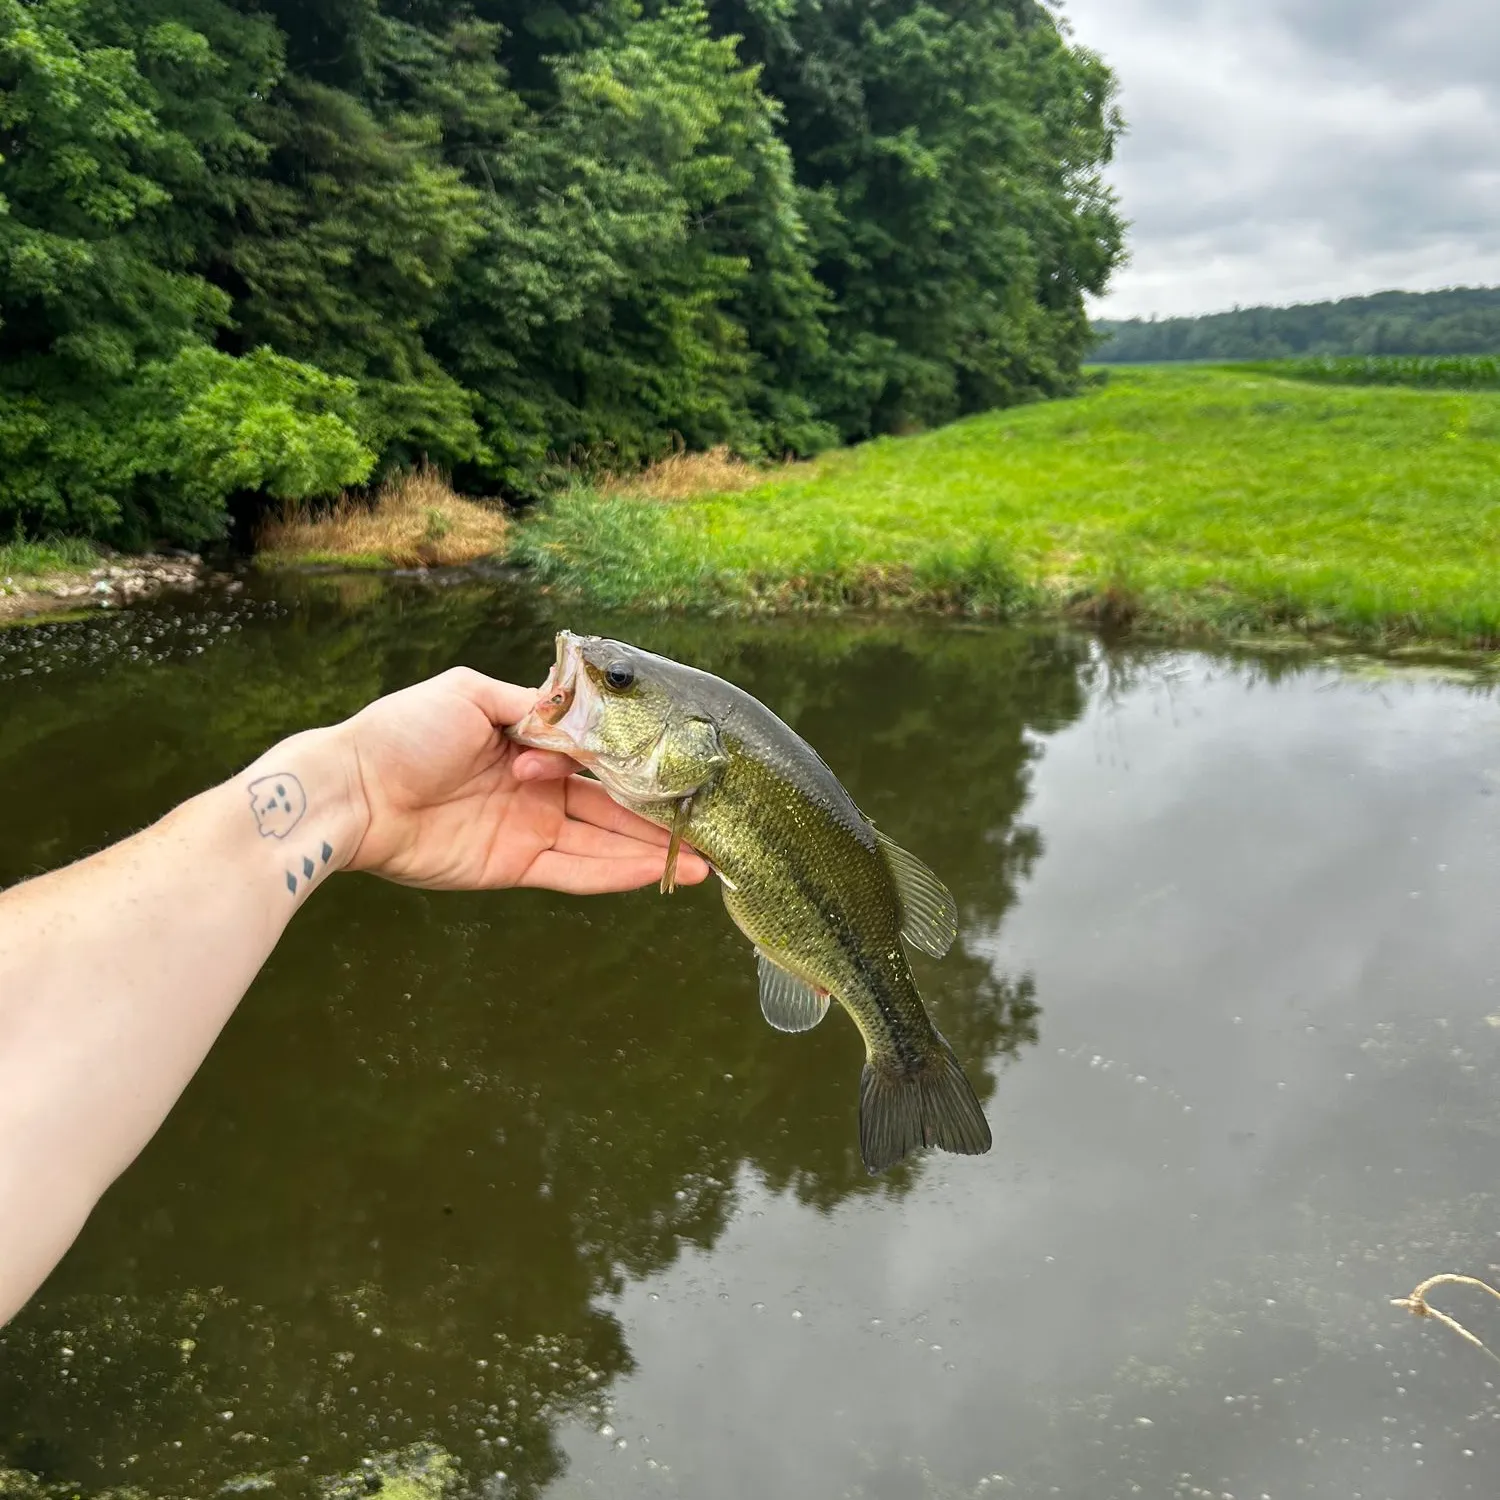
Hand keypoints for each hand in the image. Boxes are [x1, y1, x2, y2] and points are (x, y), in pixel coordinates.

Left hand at [337, 667, 709, 894]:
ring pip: (602, 841)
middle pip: (609, 802)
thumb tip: (582, 711)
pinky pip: (575, 871)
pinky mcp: (514, 865)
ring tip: (705, 857)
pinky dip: (616, 873)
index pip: (594, 753)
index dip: (634, 761)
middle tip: (709, 821)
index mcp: (525, 740)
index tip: (679, 767)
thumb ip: (533, 706)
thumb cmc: (402, 732)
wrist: (354, 791)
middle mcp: (534, 787)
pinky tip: (658, 871)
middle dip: (657, 813)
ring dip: (651, 849)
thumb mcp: (471, 694)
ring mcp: (527, 829)